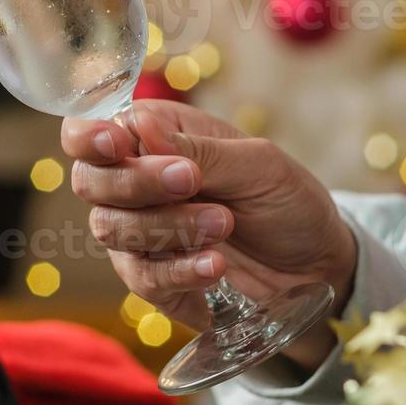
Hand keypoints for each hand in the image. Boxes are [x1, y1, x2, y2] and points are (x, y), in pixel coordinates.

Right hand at [62, 100, 356, 371]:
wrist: (317, 265)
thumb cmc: (286, 200)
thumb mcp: (258, 164)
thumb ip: (198, 149)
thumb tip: (137, 125)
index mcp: (153, 137)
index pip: (88, 131)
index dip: (88, 137)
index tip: (117, 145)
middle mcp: (135, 183)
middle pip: (91, 183)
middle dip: (136, 185)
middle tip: (193, 182)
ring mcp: (140, 233)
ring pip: (111, 230)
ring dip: (167, 227)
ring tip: (224, 225)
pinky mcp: (155, 278)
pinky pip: (142, 279)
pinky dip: (179, 272)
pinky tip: (216, 266)